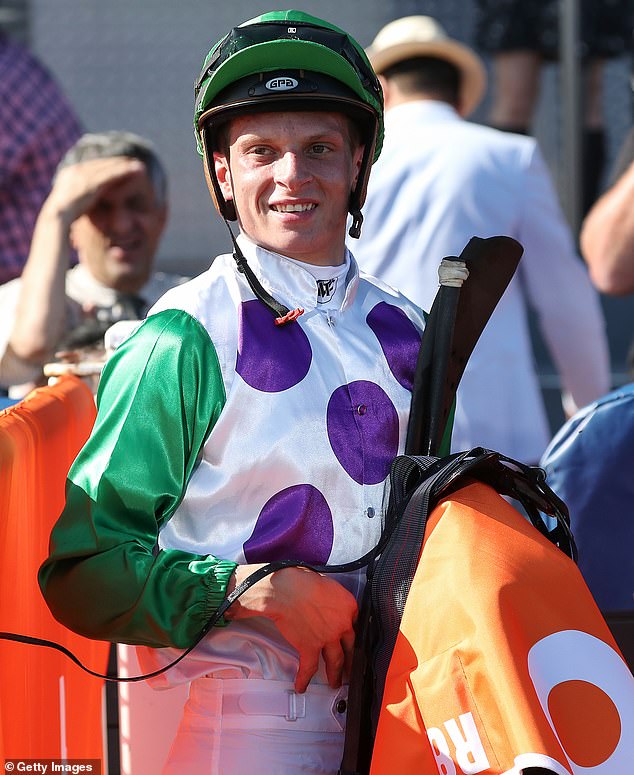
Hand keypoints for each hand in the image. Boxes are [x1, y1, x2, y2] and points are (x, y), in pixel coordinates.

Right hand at [45, 156, 146, 226]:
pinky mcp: (92, 183)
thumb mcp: (68, 203)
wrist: (56, 217)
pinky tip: (135, 169)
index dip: (105, 165)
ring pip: (108, 167)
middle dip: (116, 162)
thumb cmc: (61, 217)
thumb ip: (75, 198)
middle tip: (131, 162)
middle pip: (100, 163)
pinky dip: (124, 171)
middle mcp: (76, 170)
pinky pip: (111, 175)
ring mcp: (84, 176)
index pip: (90, 166)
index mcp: (69, 173)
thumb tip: (79, 204)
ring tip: (138, 165)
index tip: (116, 165)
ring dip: (124, 165)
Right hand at [226, 565, 357, 692]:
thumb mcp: (328, 584)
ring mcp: (328, 639)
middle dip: (351, 660)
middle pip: (351, 646)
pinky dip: (304, 679)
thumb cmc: (303, 581)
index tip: (351, 638)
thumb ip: (334, 598)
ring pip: (336, 661)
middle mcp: (343, 625)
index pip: (356, 622)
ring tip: (335, 683)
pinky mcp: (310, 648)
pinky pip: (309, 668)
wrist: (286, 591)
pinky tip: (302, 686)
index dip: (352, 631)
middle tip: (351, 668)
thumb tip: (330, 602)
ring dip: (336, 674)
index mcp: (349, 606)